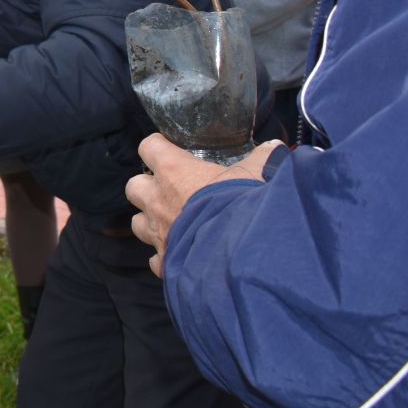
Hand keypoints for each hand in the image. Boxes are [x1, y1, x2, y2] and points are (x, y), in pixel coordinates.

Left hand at [127, 136, 279, 276]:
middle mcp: (158, 200)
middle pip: (133, 186)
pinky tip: (181, 254)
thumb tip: (274, 147)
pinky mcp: (165, 261)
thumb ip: (263, 158)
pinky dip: (165, 256)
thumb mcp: (259, 172)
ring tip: (170, 222)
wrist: (241, 254)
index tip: (166, 148)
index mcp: (174, 172)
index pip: (149, 147)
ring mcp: (158, 232)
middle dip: (146, 187)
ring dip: (150, 221)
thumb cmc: (244, 205)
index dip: (157, 146)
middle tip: (166, 189)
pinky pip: (155, 259)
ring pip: (137, 223)